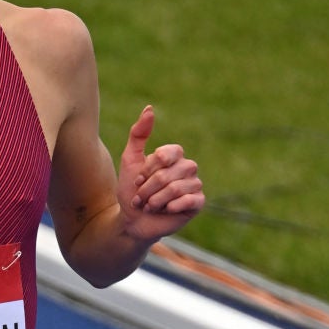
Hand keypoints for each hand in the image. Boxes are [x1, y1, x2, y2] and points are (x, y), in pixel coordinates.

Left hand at [118, 106, 203, 241]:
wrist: (133, 220)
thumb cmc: (131, 190)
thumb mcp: (130, 160)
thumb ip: (139, 134)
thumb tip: (150, 108)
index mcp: (174, 155)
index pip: (165, 154)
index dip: (147, 169)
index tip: (137, 179)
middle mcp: (187, 167)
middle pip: (168, 174)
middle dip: (148, 188)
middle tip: (141, 197)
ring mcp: (194, 185)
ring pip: (176, 188)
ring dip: (155, 200)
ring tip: (149, 206)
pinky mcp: (198, 203)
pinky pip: (190, 200)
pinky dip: (171, 206)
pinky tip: (165, 210)